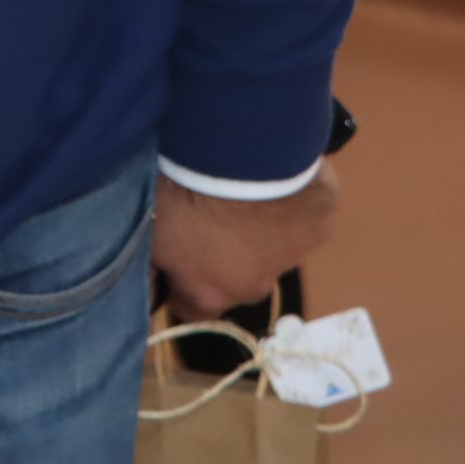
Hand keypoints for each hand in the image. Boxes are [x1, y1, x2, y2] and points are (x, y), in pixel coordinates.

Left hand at [151, 160, 339, 320]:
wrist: (239, 156)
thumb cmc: (183, 192)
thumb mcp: (148, 228)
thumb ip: (151, 259)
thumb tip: (145, 279)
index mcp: (209, 293)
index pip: (190, 308)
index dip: (181, 286)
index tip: (174, 263)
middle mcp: (255, 287)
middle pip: (236, 281)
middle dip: (225, 257)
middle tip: (210, 216)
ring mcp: (292, 258)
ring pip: (273, 249)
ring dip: (259, 229)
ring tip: (242, 191)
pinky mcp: (319, 225)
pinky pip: (302, 218)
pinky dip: (289, 203)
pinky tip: (272, 177)